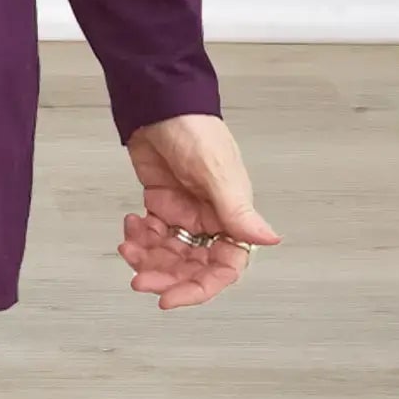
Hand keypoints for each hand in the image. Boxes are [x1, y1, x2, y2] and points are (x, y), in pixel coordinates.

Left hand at [117, 113, 281, 308]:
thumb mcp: (215, 170)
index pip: (223, 267)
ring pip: (168, 253)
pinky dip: (138, 236)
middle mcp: (210, 217)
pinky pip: (151, 233)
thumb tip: (269, 239)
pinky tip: (130, 226)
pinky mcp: (161, 200)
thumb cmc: (193, 127)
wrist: (157, 99)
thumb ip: (237, 209)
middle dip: (165, 276)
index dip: (199, 289)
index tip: (170, 298)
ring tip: (128, 247)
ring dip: (147, 258)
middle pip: (191, 265)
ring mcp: (184, 210)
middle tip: (139, 279)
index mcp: (231, 214)